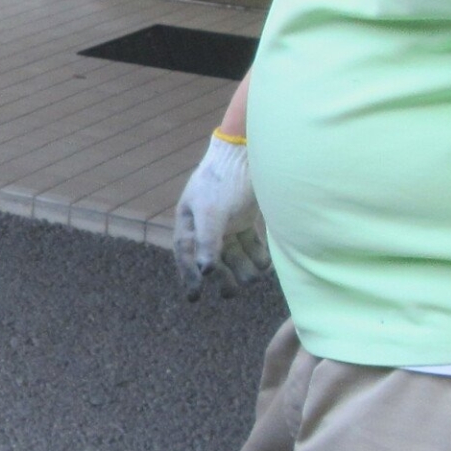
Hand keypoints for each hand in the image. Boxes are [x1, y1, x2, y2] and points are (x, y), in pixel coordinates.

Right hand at [173, 137, 267, 300]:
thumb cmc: (223, 179)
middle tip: (231, 294)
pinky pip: (249, 244)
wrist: (247, 153)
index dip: (188, 276)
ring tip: (252, 278)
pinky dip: (256, 255)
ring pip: (233, 253)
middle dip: (222, 276)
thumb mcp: (212, 211)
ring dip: (242, 267)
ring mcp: (226, 222)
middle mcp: (205, 224)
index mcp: (189, 222)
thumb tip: (204, 271)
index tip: (195, 297)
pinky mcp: (244, 219)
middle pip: (212, 258)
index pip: (185, 254)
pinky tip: (265, 265)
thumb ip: (207, 241)